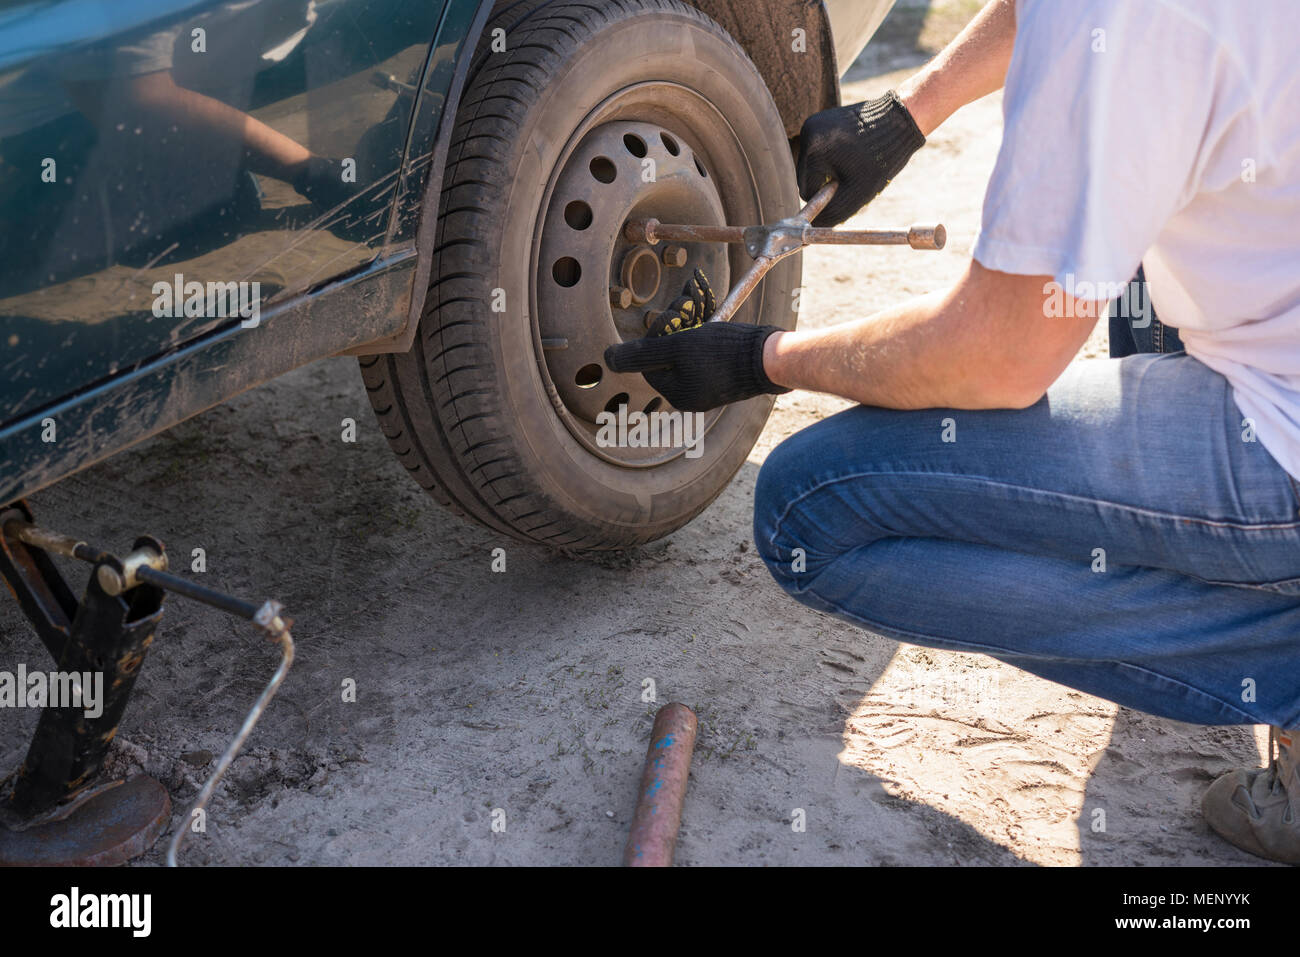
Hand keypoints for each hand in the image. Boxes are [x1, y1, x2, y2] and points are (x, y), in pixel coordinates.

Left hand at [604, 270, 788, 412]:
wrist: (769, 358)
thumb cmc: (724, 352)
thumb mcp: (678, 346)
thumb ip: (642, 353)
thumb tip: (607, 359)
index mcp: (677, 394)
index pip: (649, 361)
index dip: (657, 336)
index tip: (673, 322)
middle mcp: (691, 396)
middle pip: (668, 356)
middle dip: (675, 331)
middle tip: (689, 314)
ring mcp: (709, 388)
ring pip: (687, 353)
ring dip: (691, 330)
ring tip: (703, 316)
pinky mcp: (725, 378)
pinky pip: (706, 356)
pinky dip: (707, 338)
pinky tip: (715, 326)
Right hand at [796, 90, 924, 227]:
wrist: (900, 121)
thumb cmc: (881, 159)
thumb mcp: (856, 194)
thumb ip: (832, 214)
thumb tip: (812, 227)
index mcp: (814, 150)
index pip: (806, 191)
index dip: (826, 197)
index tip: (848, 188)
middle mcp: (808, 133)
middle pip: (807, 177)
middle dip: (827, 183)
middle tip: (852, 177)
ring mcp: (814, 124)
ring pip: (813, 165)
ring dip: (830, 171)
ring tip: (854, 163)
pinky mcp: (821, 120)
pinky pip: (819, 151)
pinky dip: (833, 157)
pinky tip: (852, 152)